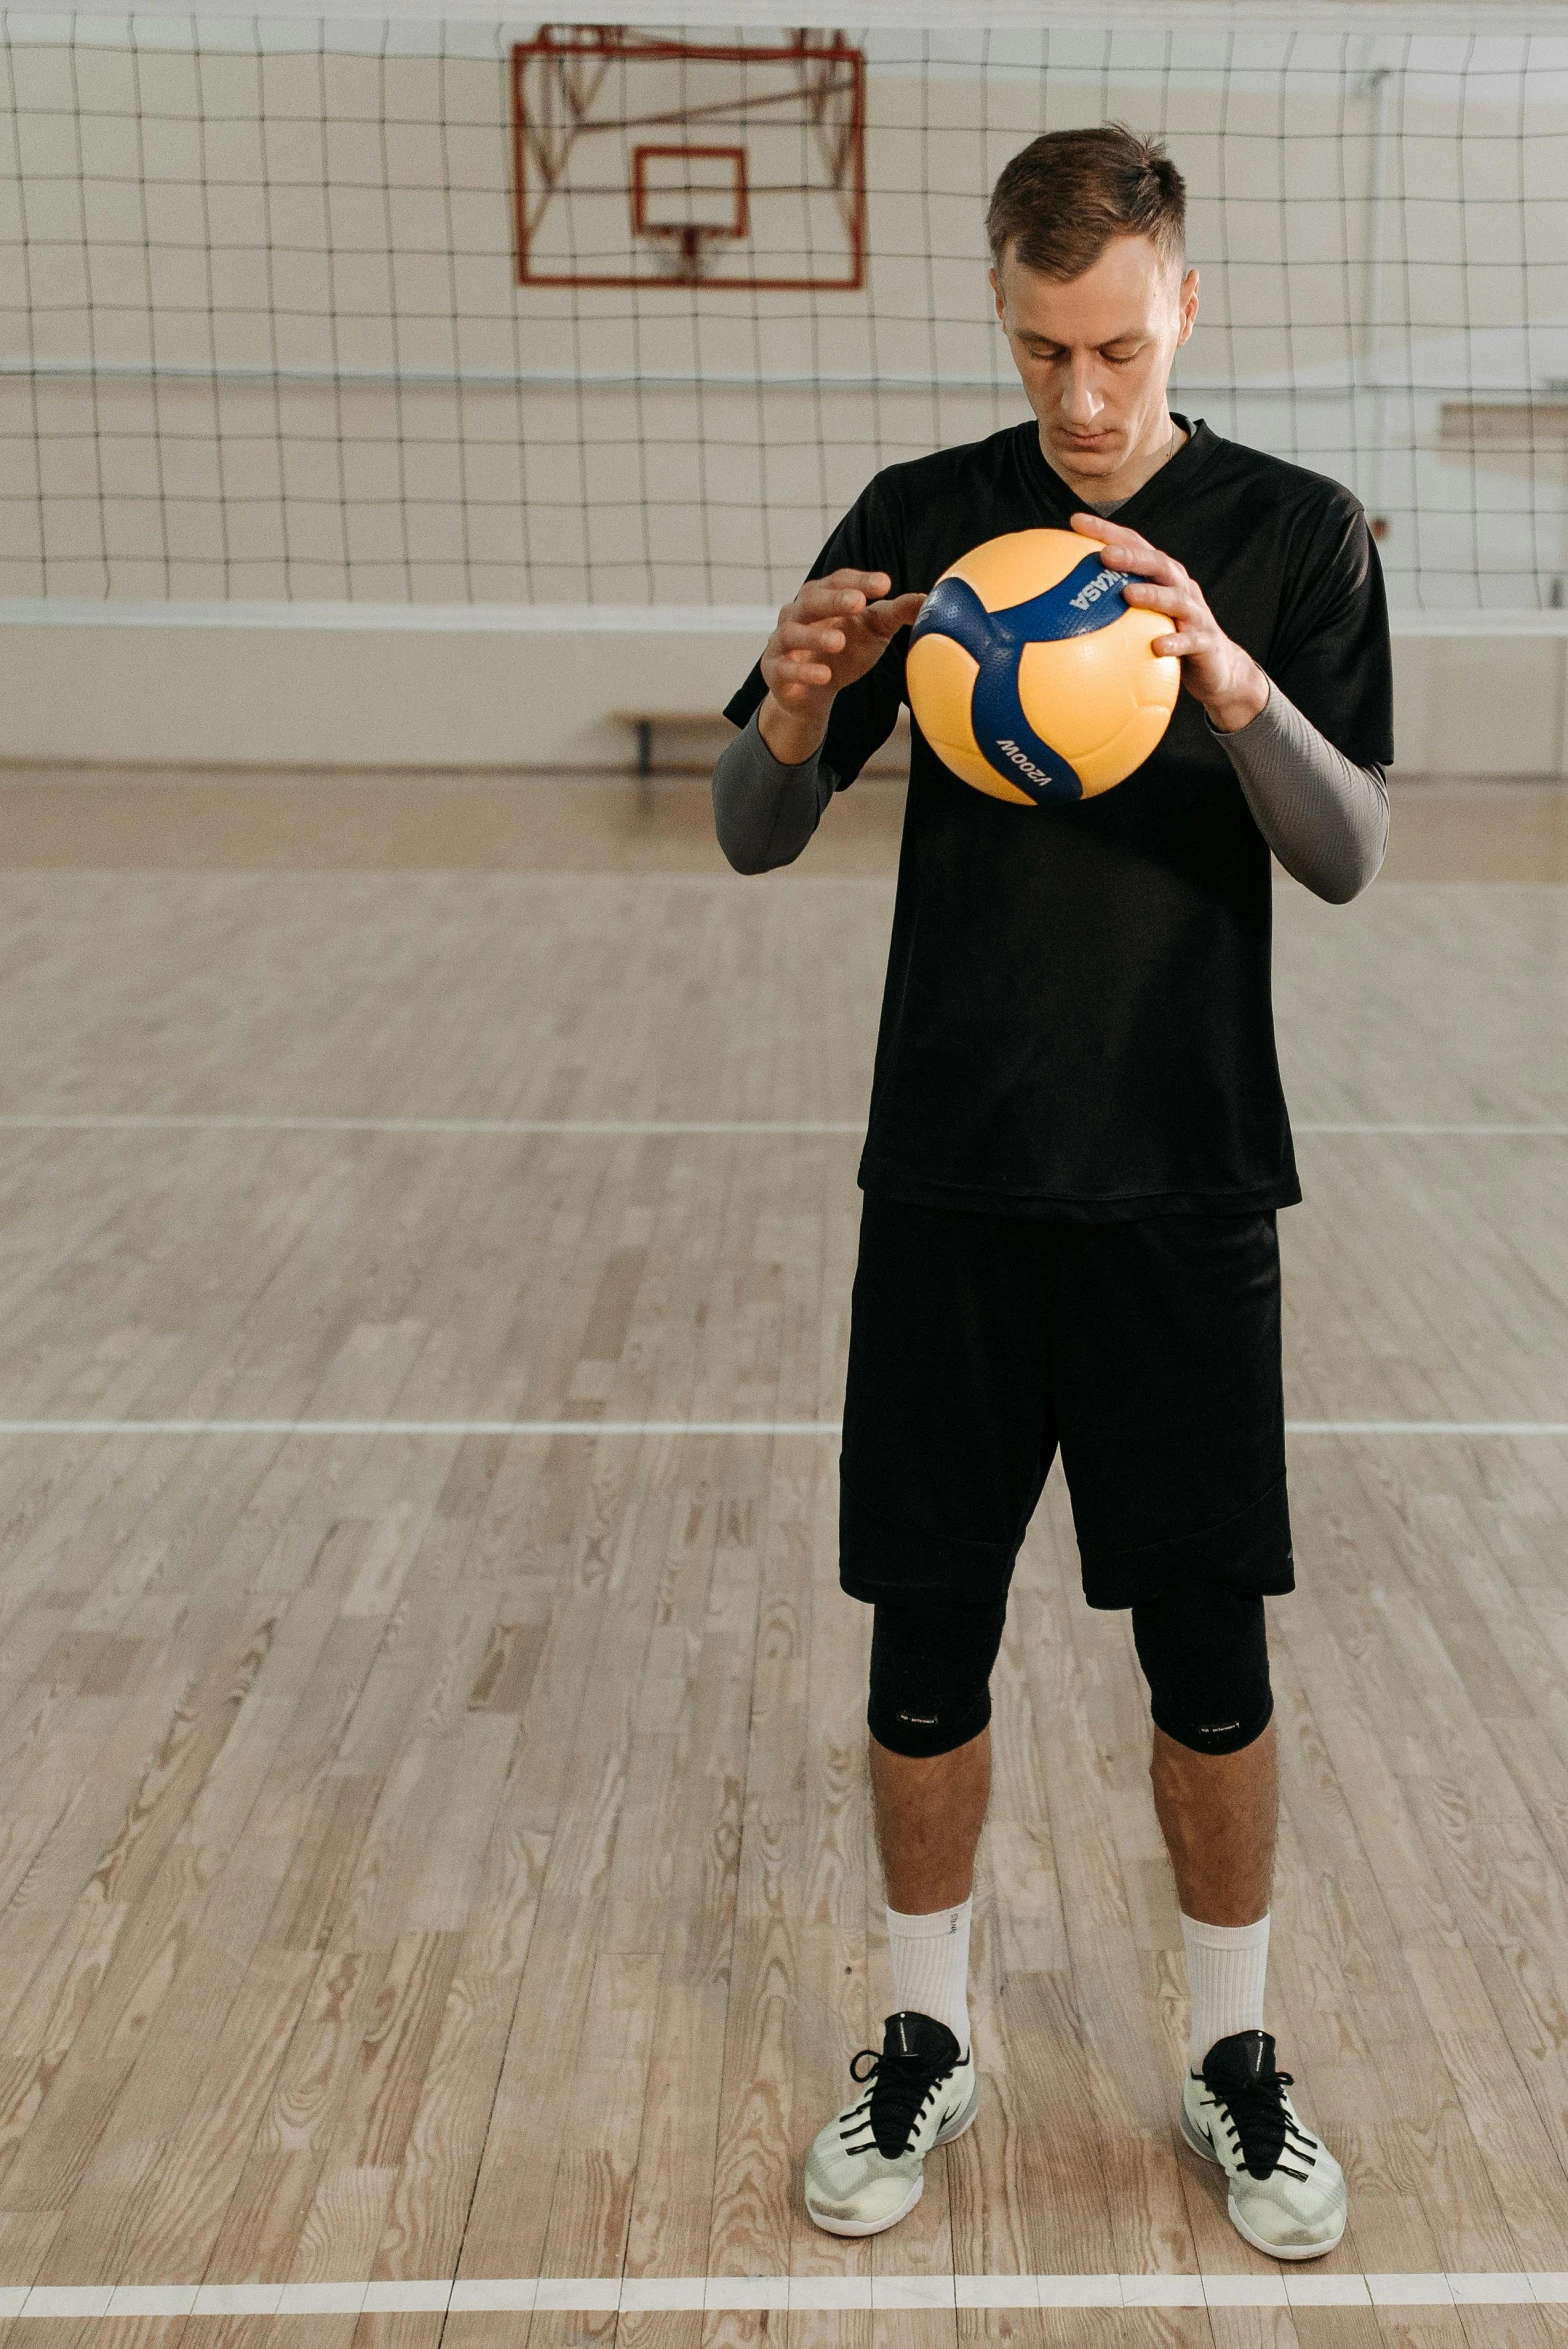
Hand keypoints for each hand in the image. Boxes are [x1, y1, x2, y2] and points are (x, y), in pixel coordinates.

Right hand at [759, 569, 925, 762]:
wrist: (811, 693)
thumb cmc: (845, 651)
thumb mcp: (874, 630)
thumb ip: (896, 613)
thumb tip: (930, 599)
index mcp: (823, 596)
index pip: (839, 580)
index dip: (860, 580)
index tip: (885, 584)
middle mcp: (798, 613)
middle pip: (812, 600)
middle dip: (834, 600)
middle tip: (858, 602)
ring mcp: (782, 641)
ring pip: (793, 632)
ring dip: (815, 637)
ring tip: (839, 642)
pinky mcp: (774, 670)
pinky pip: (784, 668)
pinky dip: (802, 671)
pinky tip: (824, 676)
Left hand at [1070, 513, 1268, 733]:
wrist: (1217, 669)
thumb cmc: (1169, 639)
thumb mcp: (1139, 621)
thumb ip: (1109, 609)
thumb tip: (1057, 610)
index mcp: (1160, 577)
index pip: (1133, 545)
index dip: (1106, 531)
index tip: (1074, 521)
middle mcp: (1179, 587)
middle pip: (1156, 563)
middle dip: (1131, 556)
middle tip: (1103, 554)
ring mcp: (1195, 613)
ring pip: (1175, 598)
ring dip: (1152, 595)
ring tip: (1127, 594)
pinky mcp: (1205, 641)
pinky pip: (1190, 641)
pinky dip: (1175, 642)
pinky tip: (1156, 647)